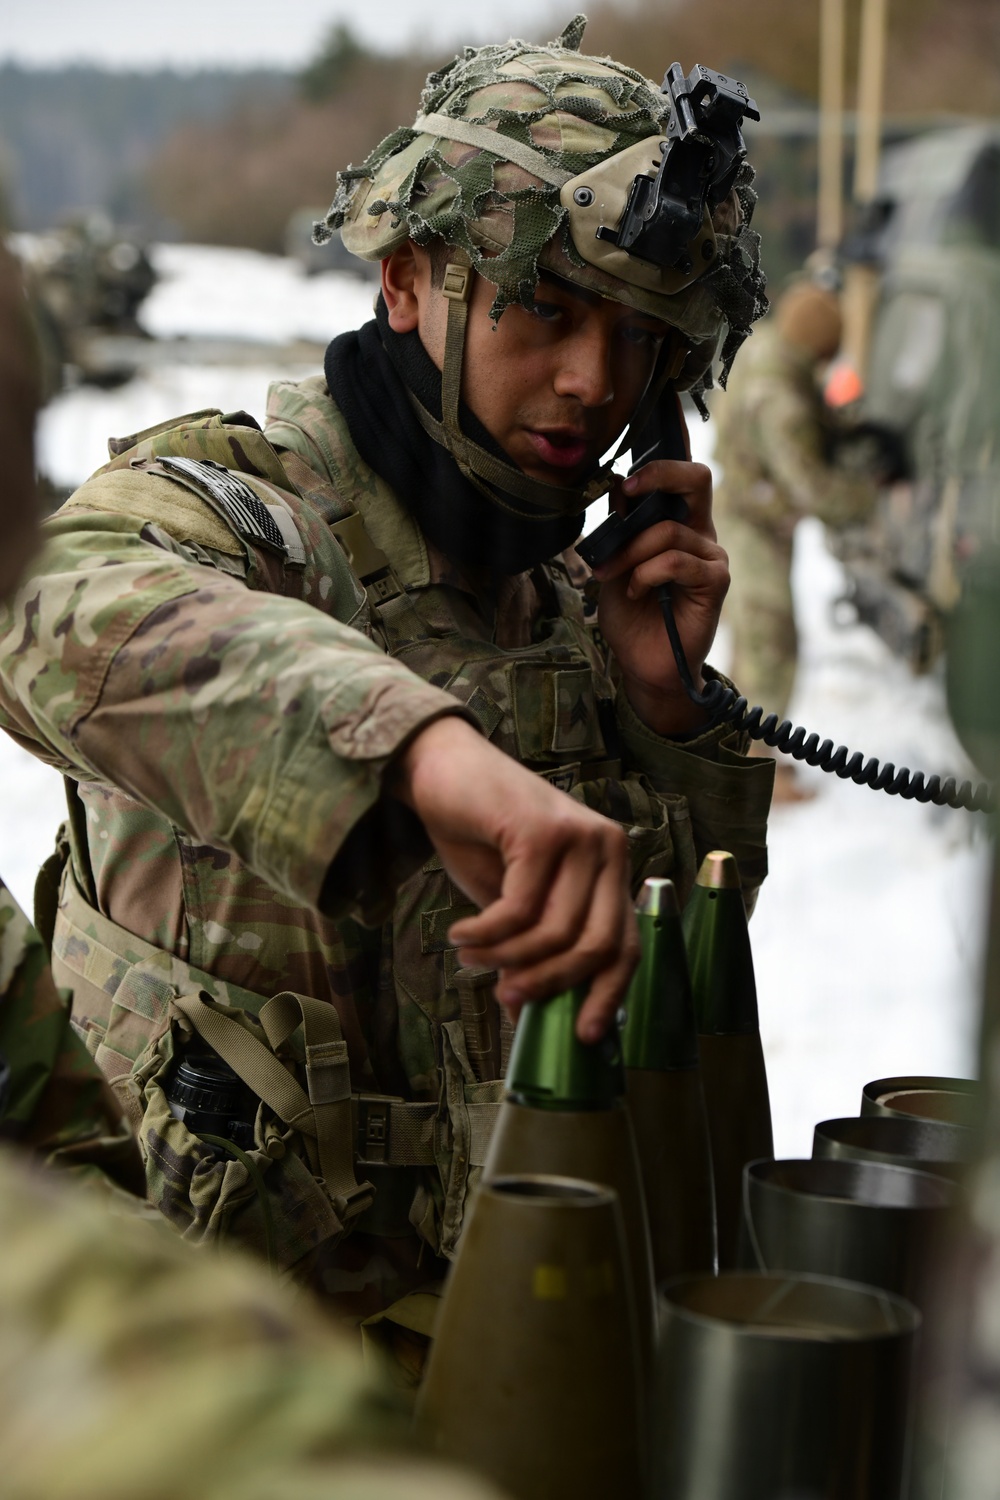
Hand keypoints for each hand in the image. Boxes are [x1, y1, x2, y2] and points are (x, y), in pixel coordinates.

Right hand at [390, 716, 638, 1039]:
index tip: (583, 1038)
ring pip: (554, 932)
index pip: (626, 944)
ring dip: (506, 958)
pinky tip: (462, 935)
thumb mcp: (512, 901)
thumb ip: (532, 948)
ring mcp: (579, 836)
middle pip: (596, 945)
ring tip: (470, 958)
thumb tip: (532, 1018)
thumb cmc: (480, 835)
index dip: (609, 996)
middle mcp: (608, 847)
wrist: (442, 769)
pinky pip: (518, 910)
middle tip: (505, 997)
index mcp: (611, 866)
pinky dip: (486, 934)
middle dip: (551, 983)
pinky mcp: (541, 831)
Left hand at [591, 458, 728, 735]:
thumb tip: (616, 482)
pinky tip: (636, 592)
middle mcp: (700, 534)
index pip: (683, 477)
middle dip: (659, 476)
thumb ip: (620, 527)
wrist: (643, 665)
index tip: (627, 470)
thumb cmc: (632, 616)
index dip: (666, 456)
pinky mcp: (716, 581)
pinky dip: (646, 574)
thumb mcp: (615, 563)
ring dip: (631, 552)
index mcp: (678, 524)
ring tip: (613, 576)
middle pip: (698, 479)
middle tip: (627, 491)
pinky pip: (676, 561)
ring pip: (669, 531)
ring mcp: (711, 556)